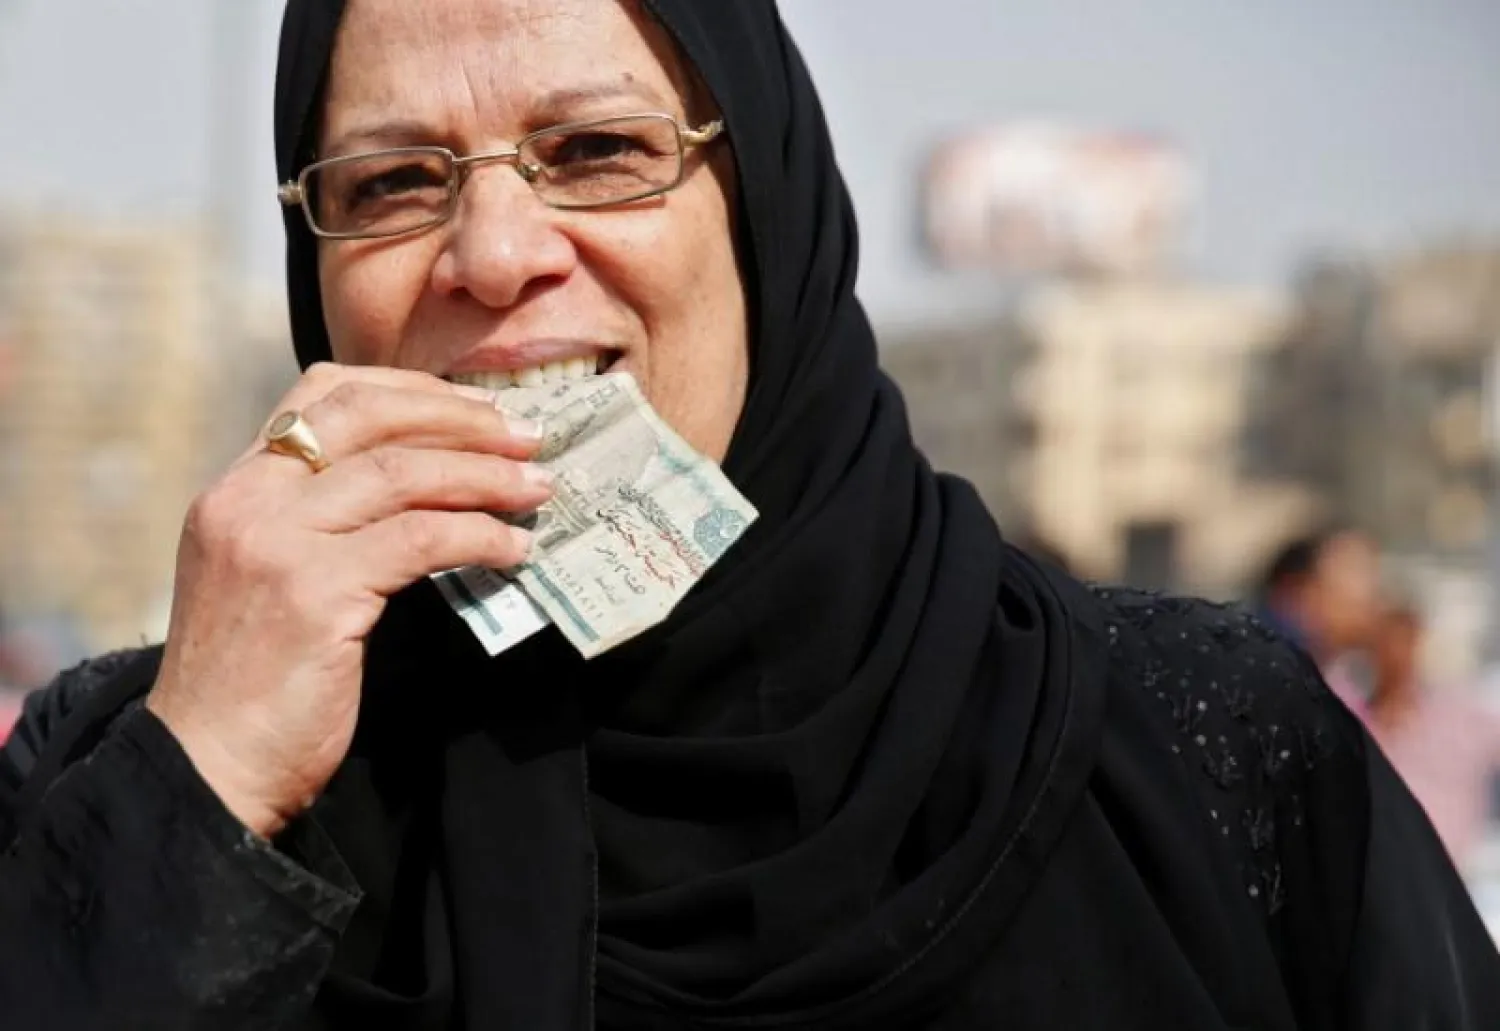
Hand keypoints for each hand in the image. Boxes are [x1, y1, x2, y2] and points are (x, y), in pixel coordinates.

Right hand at [146, 363, 550, 835]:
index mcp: (236, 489)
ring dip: (486, 476)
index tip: (476, 409)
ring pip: (403, 472)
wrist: (206, 767)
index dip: (411, 390)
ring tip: (538, 491)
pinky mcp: (315, 593)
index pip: (323, 393)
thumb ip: (319, 521)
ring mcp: (277, 542)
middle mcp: (248, 500)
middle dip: (460, 419)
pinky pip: (421, 539)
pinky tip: (512, 551)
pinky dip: (479, 535)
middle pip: (368, 415)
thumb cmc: (252, 683)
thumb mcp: (268, 576)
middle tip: (527, 439)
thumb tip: (426, 486)